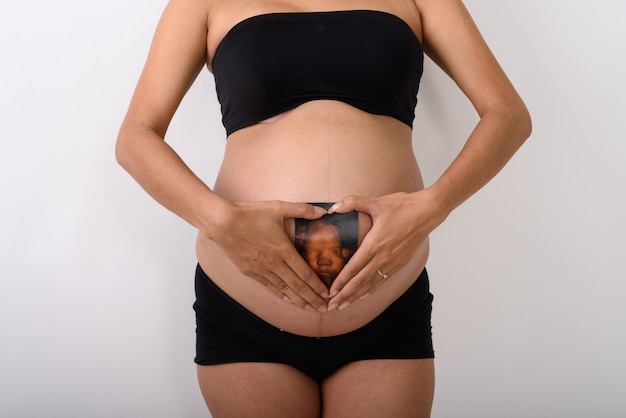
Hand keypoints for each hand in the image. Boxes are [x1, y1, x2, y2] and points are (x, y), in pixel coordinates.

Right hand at [207, 199, 329, 311]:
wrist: (222, 222)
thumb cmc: (250, 214)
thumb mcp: (278, 207)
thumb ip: (302, 209)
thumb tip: (323, 211)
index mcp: (283, 249)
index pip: (305, 273)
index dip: (317, 286)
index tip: (327, 294)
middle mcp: (274, 263)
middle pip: (297, 286)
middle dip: (312, 298)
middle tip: (324, 308)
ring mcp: (261, 270)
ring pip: (284, 289)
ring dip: (298, 300)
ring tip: (310, 309)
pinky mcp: (250, 272)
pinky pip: (269, 287)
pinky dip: (280, 295)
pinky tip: (288, 300)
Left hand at [326, 190, 447, 310]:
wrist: (428, 211)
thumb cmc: (403, 206)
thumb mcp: (376, 202)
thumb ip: (353, 203)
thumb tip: (333, 208)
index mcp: (375, 244)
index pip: (354, 267)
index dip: (341, 281)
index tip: (330, 292)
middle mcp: (383, 257)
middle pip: (360, 281)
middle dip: (344, 295)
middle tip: (331, 306)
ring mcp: (393, 262)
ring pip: (371, 284)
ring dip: (356, 296)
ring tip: (343, 306)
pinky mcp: (400, 263)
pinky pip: (383, 280)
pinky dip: (371, 290)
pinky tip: (363, 295)